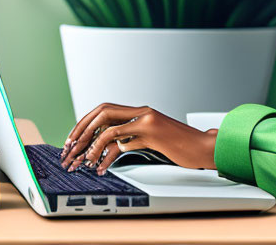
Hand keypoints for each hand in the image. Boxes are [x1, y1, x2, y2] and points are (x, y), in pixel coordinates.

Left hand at [58, 103, 218, 173]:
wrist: (204, 148)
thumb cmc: (181, 146)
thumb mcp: (154, 139)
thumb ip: (134, 137)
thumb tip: (109, 147)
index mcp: (141, 112)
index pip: (106, 109)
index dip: (86, 122)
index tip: (74, 138)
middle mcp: (142, 112)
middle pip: (102, 112)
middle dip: (82, 129)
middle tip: (70, 148)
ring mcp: (147, 121)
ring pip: (108, 126)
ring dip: (90, 144)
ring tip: (82, 160)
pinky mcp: (151, 133)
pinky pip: (121, 141)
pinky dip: (106, 155)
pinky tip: (101, 167)